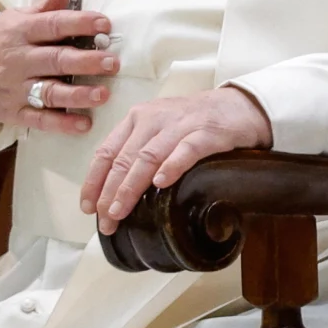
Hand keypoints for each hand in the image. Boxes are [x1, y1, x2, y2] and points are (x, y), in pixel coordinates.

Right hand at [0, 0, 120, 140]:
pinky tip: (84, 124)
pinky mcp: (14, 112)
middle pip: (55, 60)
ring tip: (103, 94)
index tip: (104, 24)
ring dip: (78, 95)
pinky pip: (40, 120)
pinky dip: (62, 123)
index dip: (79, 23)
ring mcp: (16, 89)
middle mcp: (19, 61)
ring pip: (49, 92)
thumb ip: (47, 6)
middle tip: (112, 62)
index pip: (53, 25)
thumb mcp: (16, 17)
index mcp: (21, 32)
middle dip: (86, 61)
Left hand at [80, 87, 272, 233]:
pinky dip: (171, 166)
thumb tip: (113, 195)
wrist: (239, 106)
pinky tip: (161, 183)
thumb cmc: (195, 124)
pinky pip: (186, 149)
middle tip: (106, 221)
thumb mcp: (160, 131)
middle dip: (110, 192)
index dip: (94, 181)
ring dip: (131, 186)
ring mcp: (181, 124)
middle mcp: (155, 118)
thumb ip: (138, 153)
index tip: (88, 208)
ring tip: (121, 211)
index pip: (107, 151)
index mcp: (138, 118)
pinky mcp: (207, 132)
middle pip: (124, 158)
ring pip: (148, 156)